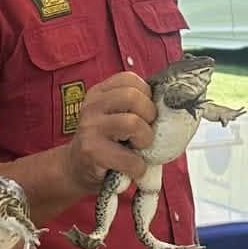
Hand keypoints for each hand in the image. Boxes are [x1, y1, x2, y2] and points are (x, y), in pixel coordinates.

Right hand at [64, 73, 155, 188]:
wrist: (76, 168)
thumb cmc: (107, 142)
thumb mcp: (115, 116)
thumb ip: (136, 107)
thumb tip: (171, 108)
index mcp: (99, 93)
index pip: (130, 79)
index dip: (146, 95)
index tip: (145, 112)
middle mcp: (92, 106)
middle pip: (132, 96)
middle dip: (149, 116)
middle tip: (144, 131)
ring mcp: (90, 128)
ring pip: (132, 123)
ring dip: (145, 140)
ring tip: (139, 149)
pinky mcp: (92, 152)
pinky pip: (130, 158)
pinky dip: (139, 168)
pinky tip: (132, 169)